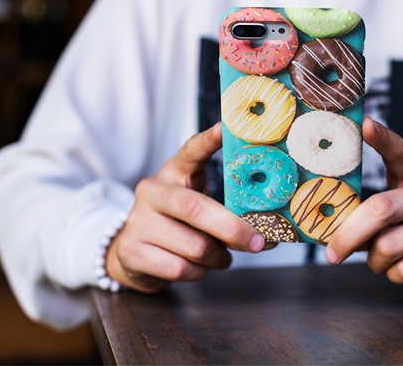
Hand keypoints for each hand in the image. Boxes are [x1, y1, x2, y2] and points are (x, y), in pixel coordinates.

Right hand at [105, 123, 265, 292]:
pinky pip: (180, 268)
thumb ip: (229, 213)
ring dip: (217, 257)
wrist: (133, 253)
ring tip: (221, 257)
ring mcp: (138, 220)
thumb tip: (271, 232)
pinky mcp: (131, 250)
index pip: (190, 151)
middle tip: (257, 241)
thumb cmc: (180, 225)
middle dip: (232, 229)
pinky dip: (199, 273)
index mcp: (174, 173)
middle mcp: (152, 191)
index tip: (225, 129)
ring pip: (194, 246)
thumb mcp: (202, 208)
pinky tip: (198, 267)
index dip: (207, 141)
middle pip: (196, 208)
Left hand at [325, 118, 402, 296]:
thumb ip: (372, 215)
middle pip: (381, 208)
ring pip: (389, 246)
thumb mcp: (401, 212)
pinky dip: (394, 275)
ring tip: (382, 260)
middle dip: (349, 234)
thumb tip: (331, 229)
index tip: (365, 124)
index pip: (399, 152)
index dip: (382, 138)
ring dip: (375, 261)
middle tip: (332, 253)